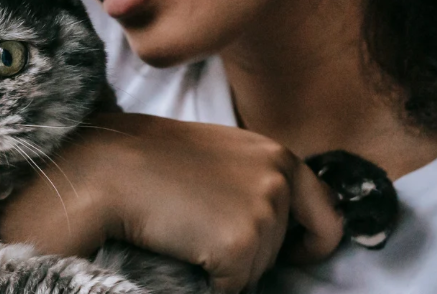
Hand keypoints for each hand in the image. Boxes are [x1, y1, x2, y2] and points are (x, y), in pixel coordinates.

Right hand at [0, 113, 342, 293]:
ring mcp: (262, 212)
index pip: (326, 212)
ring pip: (257, 270)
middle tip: (205, 230)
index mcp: (276, 155)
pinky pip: (232, 287)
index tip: (293, 252)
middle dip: (253, 253)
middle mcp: (279, 180)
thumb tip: (275, 217)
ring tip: (186, 230)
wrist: (110, 167)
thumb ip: (255, 177)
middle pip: (284, 248)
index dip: (310, 239)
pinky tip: (180, 248)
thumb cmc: (152, 160)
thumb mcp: (219, 154)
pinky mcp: (238, 245)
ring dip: (227, 266)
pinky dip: (208, 281)